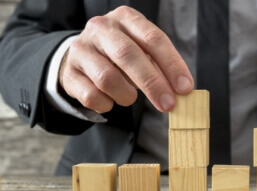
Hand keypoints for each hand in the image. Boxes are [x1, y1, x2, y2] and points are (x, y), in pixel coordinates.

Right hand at [59, 6, 192, 112]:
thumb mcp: (143, 51)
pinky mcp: (69, 73)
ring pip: (107, 78)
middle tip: (168, 104)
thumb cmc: (122, 56)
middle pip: (128, 55)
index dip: (172, 64)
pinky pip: (92, 96)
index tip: (185, 87)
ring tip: (130, 98)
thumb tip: (181, 91)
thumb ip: (160, 67)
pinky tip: (110, 100)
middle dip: (152, 83)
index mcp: (126, 18)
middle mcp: (101, 28)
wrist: (83, 58)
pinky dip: (107, 104)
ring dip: (126, 95)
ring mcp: (81, 49)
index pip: (153, 38)